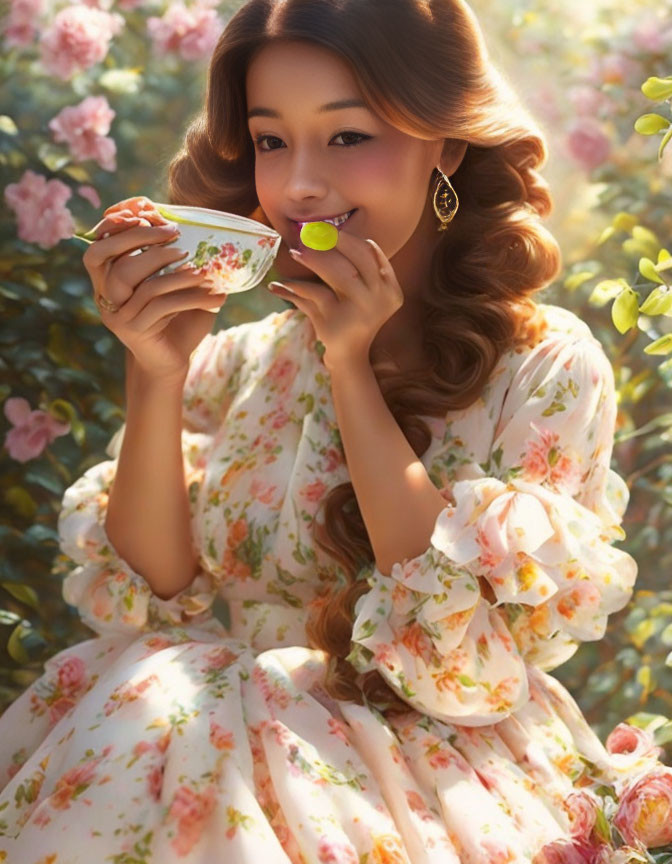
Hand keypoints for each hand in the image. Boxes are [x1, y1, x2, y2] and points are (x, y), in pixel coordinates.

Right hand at [82, 201, 226, 381]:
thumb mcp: (177, 286)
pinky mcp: (133, 331)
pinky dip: (190, 297)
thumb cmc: (177, 321)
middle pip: (110, 257)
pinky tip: (214, 297)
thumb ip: (177, 260)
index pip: (99, 244)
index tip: (146, 212)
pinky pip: (162, 306)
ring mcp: (116, 315)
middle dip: (141, 239)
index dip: (115, 226)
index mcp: (107, 280)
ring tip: (203, 270)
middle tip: (175, 234)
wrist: (172, 362)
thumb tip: (198, 226)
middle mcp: (105, 295)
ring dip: (173, 270)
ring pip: (139, 282)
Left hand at [268, 230, 403, 370]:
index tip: (328, 228)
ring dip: (312, 259)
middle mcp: (378, 299)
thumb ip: (359, 268)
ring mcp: (357, 311)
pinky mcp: (333, 321)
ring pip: (335, 273)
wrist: (350, 356)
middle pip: (355, 259)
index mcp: (390, 290)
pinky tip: (277, 286)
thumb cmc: (355, 317)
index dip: (349, 238)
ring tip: (294, 253)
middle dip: (331, 242)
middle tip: (309, 233)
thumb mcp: (366, 295)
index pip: (371, 253)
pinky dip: (292, 289)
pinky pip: (311, 295)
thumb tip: (328, 233)